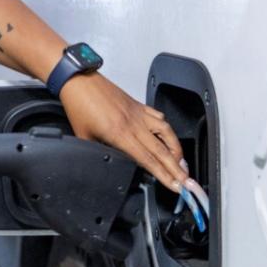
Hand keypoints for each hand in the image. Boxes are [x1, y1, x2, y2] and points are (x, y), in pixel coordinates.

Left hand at [58, 72, 187, 192]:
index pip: (148, 160)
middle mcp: (133, 124)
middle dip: (177, 169)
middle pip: (162, 150)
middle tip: (188, 182)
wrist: (78, 81)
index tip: (175, 186)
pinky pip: (158, 117)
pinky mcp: (137, 105)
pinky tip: (168, 136)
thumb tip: (105, 161)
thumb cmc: (78, 106)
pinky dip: (166, 128)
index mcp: (120, 134)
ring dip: (176, 149)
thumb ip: (98, 152)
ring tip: (181, 162)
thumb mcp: (83, 137)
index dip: (164, 175)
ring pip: (165, 132)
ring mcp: (138, 113)